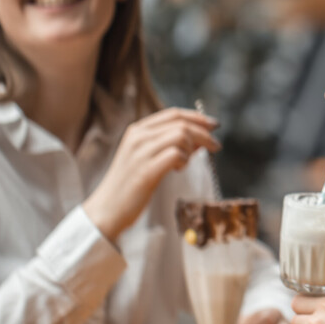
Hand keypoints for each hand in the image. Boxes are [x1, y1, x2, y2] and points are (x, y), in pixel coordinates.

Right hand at [84, 108, 218, 240]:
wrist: (108, 209)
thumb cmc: (131, 184)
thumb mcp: (149, 158)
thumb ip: (170, 145)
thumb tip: (201, 138)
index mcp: (138, 130)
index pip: (173, 114)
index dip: (197, 117)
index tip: (213, 125)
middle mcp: (138, 137)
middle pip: (181, 123)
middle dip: (204, 133)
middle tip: (216, 145)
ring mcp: (141, 152)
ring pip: (181, 136)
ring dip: (192, 149)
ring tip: (185, 163)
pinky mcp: (146, 170)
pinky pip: (176, 155)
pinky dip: (184, 160)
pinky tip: (178, 169)